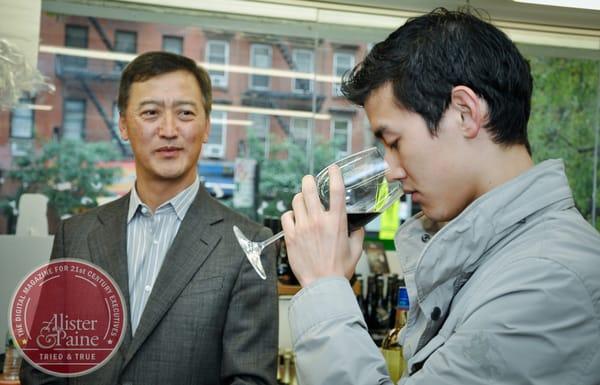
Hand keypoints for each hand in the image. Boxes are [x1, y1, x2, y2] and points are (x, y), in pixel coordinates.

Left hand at [281, 165, 364, 287]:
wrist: (322, 285)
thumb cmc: (340, 269)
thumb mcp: (356, 249)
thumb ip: (357, 233)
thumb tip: (356, 224)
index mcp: (336, 222)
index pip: (336, 190)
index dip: (335, 174)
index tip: (333, 168)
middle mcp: (318, 221)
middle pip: (310, 189)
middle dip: (309, 180)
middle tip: (310, 180)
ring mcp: (302, 228)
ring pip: (296, 200)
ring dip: (300, 198)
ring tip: (303, 202)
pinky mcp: (291, 237)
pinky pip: (286, 217)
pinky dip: (290, 215)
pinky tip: (294, 219)